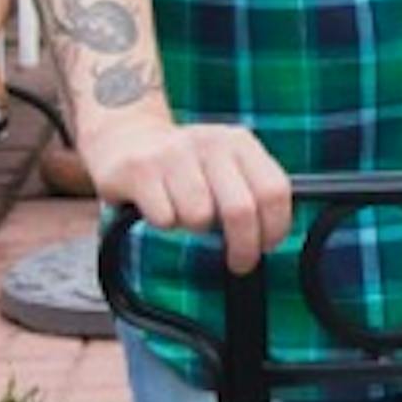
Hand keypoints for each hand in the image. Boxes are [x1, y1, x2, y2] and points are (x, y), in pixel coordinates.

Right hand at [80, 113, 292, 275]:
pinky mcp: (140, 170)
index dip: (276, 226)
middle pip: (241, 209)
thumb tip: (272, 237)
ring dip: (194, 228)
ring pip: (199, 217)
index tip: (268, 246)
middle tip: (240, 263)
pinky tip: (160, 207)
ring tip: (186, 214)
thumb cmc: (184, 164)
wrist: (126, 139)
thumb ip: (250, 189)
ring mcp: (174, 154)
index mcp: (239, 142)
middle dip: (243, 246)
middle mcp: (211, 142)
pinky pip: (164, 218)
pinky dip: (164, 224)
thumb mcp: (224, 164)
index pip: (274, 189)